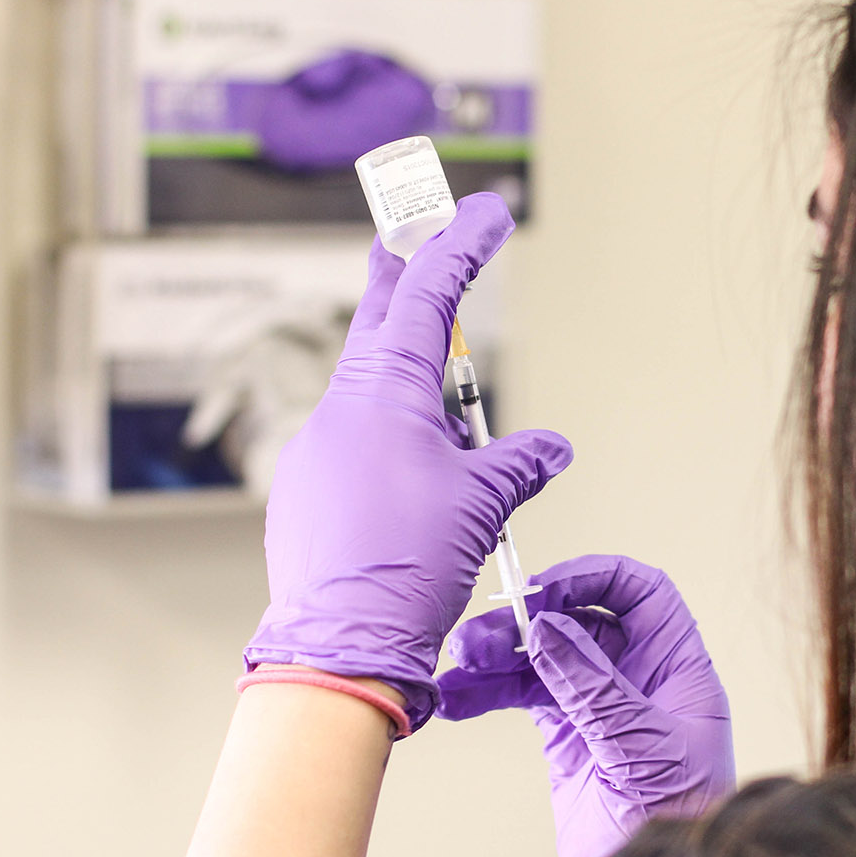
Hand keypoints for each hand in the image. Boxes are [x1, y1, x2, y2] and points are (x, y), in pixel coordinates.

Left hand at [243, 194, 573, 732]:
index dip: (459, 247)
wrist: (341, 643)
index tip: (484, 212)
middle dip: (405, 278)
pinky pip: (350, 441)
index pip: (425, 295)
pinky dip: (386, 438)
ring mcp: (314, 448)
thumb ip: (518, 463)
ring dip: (409, 384)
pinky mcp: (304, 490)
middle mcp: (340, 408)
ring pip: (367, 390)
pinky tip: (411, 484)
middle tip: (416, 238)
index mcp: (384, 392)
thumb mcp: (482, 505)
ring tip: (453, 427)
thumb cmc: (407, 567)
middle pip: (377, 321)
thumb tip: (551, 449)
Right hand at [439, 555, 735, 856]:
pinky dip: (489, 693)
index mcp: (676, 669)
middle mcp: (640, 680)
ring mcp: (601, 707)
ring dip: (499, 656)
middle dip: (527, 622)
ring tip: (457, 666)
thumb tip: (551, 628)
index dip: (592, 579)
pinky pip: (525, 698)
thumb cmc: (682, 827)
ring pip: (545, 658)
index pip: (640, 594)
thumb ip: (593, 688)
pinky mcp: (570, 740)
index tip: (541, 591)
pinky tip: (457, 697)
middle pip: (579, 621)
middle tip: (479, 638)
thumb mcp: (640, 749)